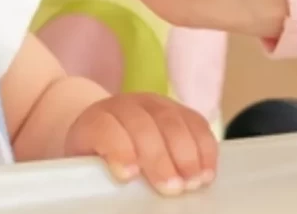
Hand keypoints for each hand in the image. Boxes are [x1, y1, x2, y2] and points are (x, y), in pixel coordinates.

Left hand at [66, 93, 217, 195]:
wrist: (108, 131)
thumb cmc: (99, 157)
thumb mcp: (90, 167)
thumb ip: (100, 176)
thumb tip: (119, 192)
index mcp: (95, 121)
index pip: (104, 128)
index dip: (118, 150)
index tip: (128, 176)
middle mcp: (124, 106)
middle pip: (143, 125)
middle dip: (160, 158)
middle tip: (172, 189)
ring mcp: (154, 104)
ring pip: (172, 121)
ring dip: (187, 155)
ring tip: (193, 183)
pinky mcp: (179, 110)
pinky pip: (196, 123)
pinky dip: (205, 148)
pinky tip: (207, 172)